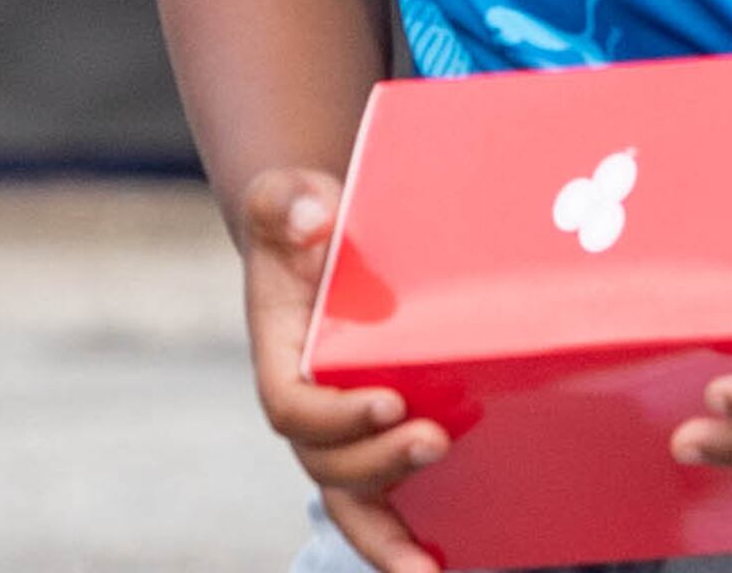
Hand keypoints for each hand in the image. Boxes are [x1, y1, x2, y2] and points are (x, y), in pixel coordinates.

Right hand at [235, 167, 445, 572]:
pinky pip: (388, 502)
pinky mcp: (380, 437)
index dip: (335, 414)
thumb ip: (288, 202)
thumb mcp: (288, 196)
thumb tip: (312, 218)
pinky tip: (449, 564)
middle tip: (435, 441)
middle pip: (328, 463)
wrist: (320, 241)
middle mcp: (309, 410)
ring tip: (434, 566)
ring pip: (355, 501)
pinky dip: (409, 540)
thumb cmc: (306, 222)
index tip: (386, 400)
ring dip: (390, 537)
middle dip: (379, 462)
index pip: (293, 407)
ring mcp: (342, 432)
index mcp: (282, 361)